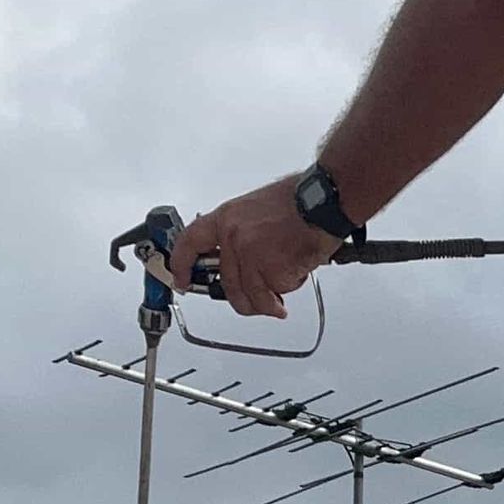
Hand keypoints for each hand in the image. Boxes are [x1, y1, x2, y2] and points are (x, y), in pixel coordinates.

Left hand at [168, 176, 337, 319]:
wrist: (323, 202)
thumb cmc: (299, 200)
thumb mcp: (257, 209)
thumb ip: (242, 232)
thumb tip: (237, 256)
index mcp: (227, 218)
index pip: (190, 243)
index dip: (181, 265)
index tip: (181, 279)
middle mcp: (233, 237)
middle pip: (226, 284)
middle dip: (242, 300)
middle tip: (254, 302)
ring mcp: (249, 255)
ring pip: (249, 296)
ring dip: (266, 303)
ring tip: (278, 301)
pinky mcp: (269, 270)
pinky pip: (272, 295)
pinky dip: (285, 293)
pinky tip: (295, 278)